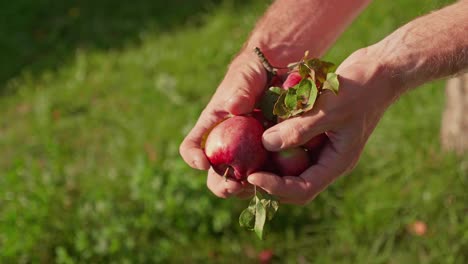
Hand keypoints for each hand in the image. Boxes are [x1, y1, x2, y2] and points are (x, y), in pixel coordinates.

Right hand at [179, 52, 266, 198]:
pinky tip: (279, 181)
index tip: (204, 163)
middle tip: (234, 187)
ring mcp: (249, 152)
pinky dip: (270, 180)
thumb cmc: (254, 69)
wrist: (281, 68)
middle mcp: (227, 144)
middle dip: (221, 185)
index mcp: (213, 127)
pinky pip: (267, 173)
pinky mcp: (270, 156)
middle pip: (216, 173)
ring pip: (241, 179)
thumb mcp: (245, 75)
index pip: (192, 147)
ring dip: (246, 188)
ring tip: (256, 187)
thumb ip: (240, 90)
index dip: (193, 158)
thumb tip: (233, 108)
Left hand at [247, 48, 400, 204]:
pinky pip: (290, 144)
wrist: (379, 69)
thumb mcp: (330, 108)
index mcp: (336, 162)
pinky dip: (274, 141)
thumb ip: (300, 128)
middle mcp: (327, 159)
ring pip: (289, 165)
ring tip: (243, 156)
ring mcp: (321, 146)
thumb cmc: (360, 88)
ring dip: (267, 162)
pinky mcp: (314, 131)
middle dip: (266, 181)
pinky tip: (257, 131)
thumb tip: (266, 144)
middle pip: (292, 183)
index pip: (302, 189)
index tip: (251, 177)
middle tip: (241, 173)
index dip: (275, 188)